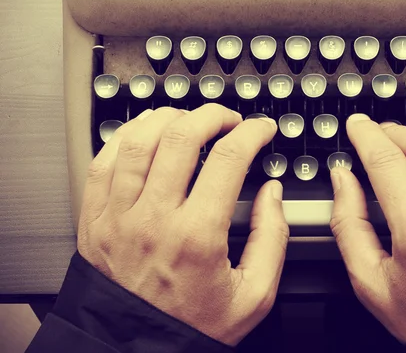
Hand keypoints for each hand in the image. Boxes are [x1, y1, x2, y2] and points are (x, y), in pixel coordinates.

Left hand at [77, 104, 287, 345]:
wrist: (134, 351)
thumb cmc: (191, 326)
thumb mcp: (253, 295)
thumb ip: (272, 239)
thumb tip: (272, 193)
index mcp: (197, 236)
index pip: (229, 158)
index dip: (252, 133)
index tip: (261, 129)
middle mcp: (155, 219)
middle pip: (183, 136)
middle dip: (214, 115)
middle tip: (229, 119)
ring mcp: (118, 216)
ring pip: (140, 140)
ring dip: (169, 117)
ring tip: (188, 119)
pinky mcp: (94, 219)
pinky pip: (103, 161)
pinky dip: (126, 136)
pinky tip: (145, 131)